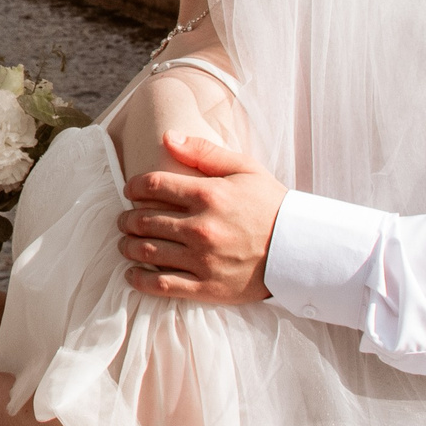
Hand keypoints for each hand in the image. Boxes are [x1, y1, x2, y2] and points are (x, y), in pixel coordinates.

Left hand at [116, 132, 284, 302]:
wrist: (301, 250)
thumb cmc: (272, 205)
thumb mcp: (244, 168)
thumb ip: (204, 152)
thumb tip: (167, 138)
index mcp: (209, 195)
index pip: (153, 185)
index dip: (134, 186)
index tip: (130, 190)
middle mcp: (202, 227)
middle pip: (144, 220)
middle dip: (127, 219)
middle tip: (124, 220)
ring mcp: (203, 260)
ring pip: (147, 252)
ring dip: (128, 246)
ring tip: (126, 243)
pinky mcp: (207, 288)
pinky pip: (162, 285)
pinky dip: (139, 280)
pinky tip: (132, 274)